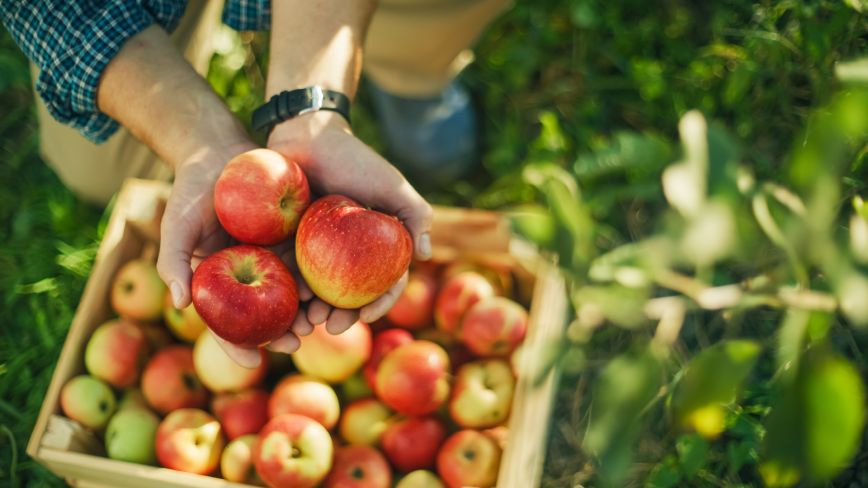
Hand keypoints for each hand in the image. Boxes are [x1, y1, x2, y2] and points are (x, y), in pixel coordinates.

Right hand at [156, 141, 301, 367]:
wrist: (220, 152)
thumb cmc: (190, 192)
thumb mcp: (176, 225)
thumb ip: (173, 262)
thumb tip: (180, 305)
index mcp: (219, 285)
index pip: (226, 325)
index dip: (236, 345)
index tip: (251, 360)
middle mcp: (248, 279)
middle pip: (265, 317)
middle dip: (281, 335)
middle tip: (296, 342)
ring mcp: (274, 260)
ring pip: (291, 296)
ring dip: (306, 312)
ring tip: (319, 320)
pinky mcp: (295, 239)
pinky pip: (308, 264)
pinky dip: (319, 280)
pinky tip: (332, 288)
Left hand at [268, 111, 432, 334]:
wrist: (309, 134)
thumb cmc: (356, 160)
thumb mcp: (392, 185)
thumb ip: (416, 216)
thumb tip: (426, 255)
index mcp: (375, 247)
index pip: (382, 284)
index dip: (378, 304)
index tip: (366, 316)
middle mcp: (347, 254)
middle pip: (346, 296)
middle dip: (341, 316)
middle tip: (330, 326)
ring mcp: (315, 251)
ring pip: (315, 291)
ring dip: (311, 311)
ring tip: (305, 321)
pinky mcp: (287, 243)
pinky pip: (288, 272)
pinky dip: (288, 289)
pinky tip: (285, 298)